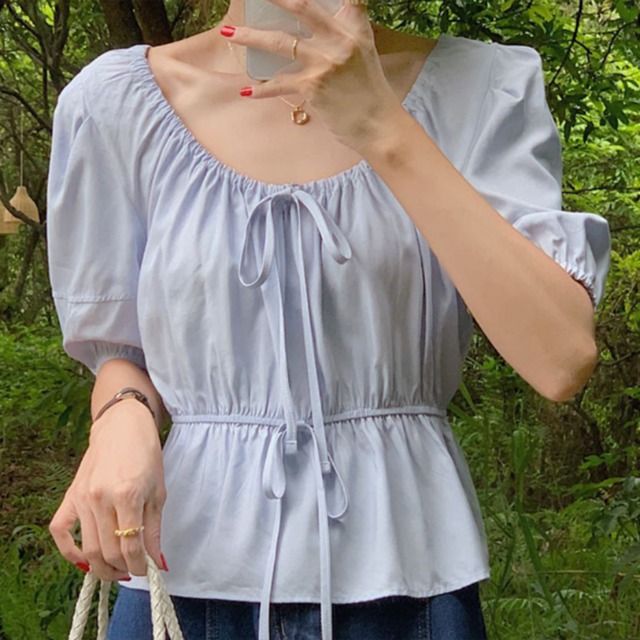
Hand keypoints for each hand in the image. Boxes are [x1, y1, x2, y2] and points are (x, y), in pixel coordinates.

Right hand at [49, 401, 166, 580]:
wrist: (123, 426)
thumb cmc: (146, 455)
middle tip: (133, 572)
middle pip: (107, 551)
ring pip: (87, 548)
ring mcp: (82, 497)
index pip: (130, 546)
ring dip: (101, 566)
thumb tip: (156, 560)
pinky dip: (69, 551)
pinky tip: (84, 560)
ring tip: (116, 570)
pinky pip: (60, 531)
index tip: (147, 571)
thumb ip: (154, 528)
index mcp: (127, 495)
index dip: (140, 565)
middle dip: (122, 569)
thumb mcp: (158, 490)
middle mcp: (101, 498)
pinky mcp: (70, 495)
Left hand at [221, 0, 402, 152]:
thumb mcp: (363, 56)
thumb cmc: (371, 95)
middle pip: (302, 7)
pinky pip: (279, 84)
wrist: (379, 127)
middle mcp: (340, 40)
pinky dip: (261, 89)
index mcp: (355, 29)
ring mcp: (325, 63)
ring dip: (251, 37)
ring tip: (230, 33)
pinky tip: (246, 91)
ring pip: (280, 42)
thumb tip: (315, 32)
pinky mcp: (313, 86)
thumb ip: (343, 37)